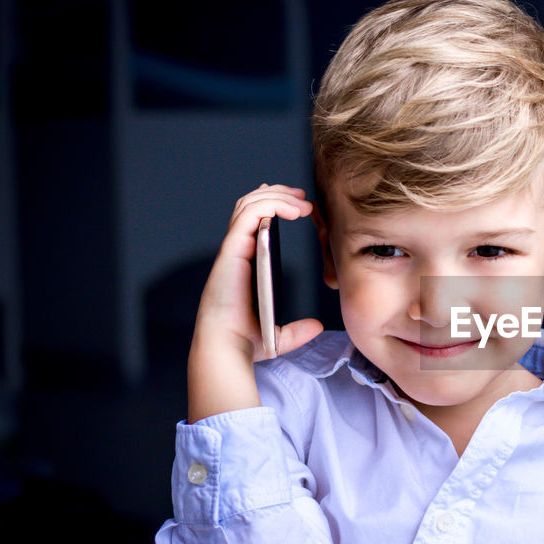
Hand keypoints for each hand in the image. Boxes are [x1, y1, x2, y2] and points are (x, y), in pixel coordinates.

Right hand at [187, 184, 323, 421]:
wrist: (227, 349)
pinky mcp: (232, 252)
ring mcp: (233, 250)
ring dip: (277, 196)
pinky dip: (270, 205)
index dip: (272, 206)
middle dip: (277, 194)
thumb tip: (316, 326)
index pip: (253, 223)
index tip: (299, 204)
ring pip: (248, 206)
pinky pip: (248, 216)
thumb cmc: (245, 342)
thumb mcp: (279, 335)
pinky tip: (293, 210)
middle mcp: (237, 253)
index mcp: (245, 264)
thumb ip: (297, 330)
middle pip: (249, 207)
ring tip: (302, 200)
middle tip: (303, 195)